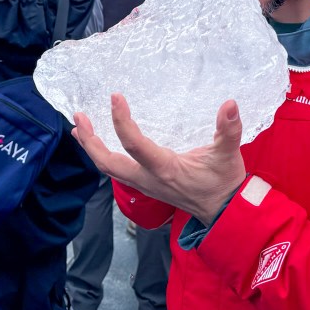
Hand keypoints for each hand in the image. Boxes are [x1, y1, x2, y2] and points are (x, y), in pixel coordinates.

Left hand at [73, 94, 247, 224]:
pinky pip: (117, 171)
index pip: (134, 145)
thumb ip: (229, 130)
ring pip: (109, 169)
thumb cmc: (223, 182)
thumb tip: (230, 104)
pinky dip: (103, 156)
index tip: (115, 97)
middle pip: (107, 163)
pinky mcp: (145, 185)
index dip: (121, 121)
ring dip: (92, 149)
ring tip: (79, 128)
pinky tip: (98, 145)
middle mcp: (148, 179)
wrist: (223, 212)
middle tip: (79, 117)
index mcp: (164, 169)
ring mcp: (144, 184)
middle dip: (90, 141)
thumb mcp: (228, 155)